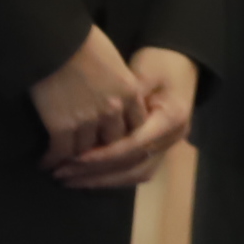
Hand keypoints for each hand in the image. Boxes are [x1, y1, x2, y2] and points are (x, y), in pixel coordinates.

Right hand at [30, 27, 143, 169]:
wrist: (55, 40)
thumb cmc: (83, 41)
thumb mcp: (114, 62)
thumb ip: (119, 84)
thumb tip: (112, 94)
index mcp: (130, 93)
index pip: (136, 125)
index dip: (124, 135)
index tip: (112, 139)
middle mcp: (114, 111)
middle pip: (113, 142)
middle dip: (102, 149)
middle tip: (89, 155)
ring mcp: (88, 121)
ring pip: (87, 151)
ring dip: (76, 158)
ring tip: (65, 164)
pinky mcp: (62, 127)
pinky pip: (60, 152)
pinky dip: (52, 160)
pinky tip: (46, 164)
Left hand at [57, 42, 197, 188]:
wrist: (180, 64)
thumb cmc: (159, 63)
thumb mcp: (141, 72)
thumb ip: (123, 97)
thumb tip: (98, 118)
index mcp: (172, 118)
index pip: (136, 144)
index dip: (105, 154)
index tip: (75, 157)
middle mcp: (173, 138)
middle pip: (134, 166)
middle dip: (97, 173)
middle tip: (63, 174)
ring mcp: (168, 146)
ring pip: (136, 174)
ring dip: (102, 180)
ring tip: (70, 180)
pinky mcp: (159, 149)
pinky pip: (136, 170)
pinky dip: (112, 177)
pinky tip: (88, 178)